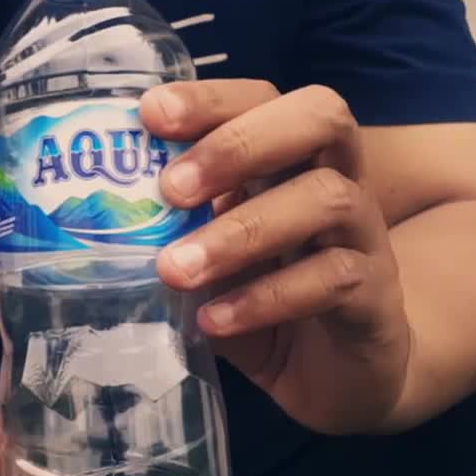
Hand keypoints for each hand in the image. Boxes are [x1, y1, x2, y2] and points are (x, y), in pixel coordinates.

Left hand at [140, 80, 413, 434]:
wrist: (346, 377)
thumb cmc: (270, 306)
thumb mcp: (215, 267)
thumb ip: (176, 238)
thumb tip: (98, 225)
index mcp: (294, 162)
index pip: (265, 98)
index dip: (212, 98)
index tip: (149, 113)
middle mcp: (339, 183)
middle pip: (321, 119)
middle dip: (240, 143)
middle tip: (171, 188)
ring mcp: (367, 237)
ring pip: (327, 200)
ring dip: (242, 231)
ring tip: (175, 269)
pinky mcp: (377, 298)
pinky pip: (334, 280)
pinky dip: (266, 297)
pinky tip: (214, 320)